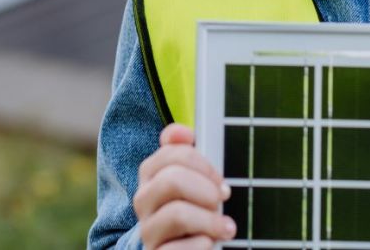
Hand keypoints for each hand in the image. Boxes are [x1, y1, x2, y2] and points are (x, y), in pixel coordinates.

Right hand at [133, 123, 236, 248]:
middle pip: (173, 180)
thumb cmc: (191, 211)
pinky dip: (201, 245)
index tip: (220, 181)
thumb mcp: (191, 181)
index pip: (171, 153)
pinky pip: (179, 248)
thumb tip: (183, 132)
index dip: (202, 164)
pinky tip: (208, 244)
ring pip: (177, 214)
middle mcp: (143, 200)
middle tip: (221, 201)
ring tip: (226, 228)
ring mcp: (147, 229)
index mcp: (151, 174)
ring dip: (210, 221)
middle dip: (206, 190)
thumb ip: (185, 154)